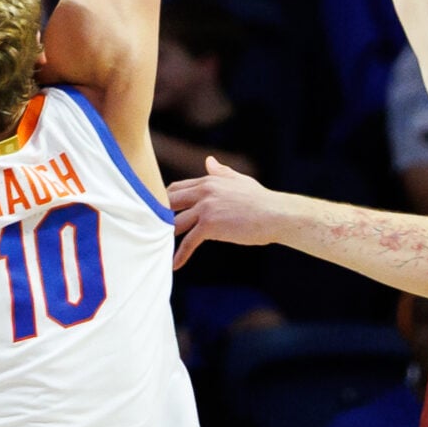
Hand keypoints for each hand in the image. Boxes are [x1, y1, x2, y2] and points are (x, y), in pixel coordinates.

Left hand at [168, 157, 291, 267]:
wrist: (276, 214)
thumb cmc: (260, 199)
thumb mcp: (239, 181)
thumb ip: (221, 172)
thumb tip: (208, 161)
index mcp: (208, 181)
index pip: (177, 188)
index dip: (166, 200)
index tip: (160, 212)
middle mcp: (203, 192)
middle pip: (170, 203)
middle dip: (159, 216)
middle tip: (152, 230)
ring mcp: (205, 208)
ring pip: (176, 223)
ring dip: (166, 236)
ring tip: (159, 248)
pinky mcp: (210, 226)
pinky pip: (188, 242)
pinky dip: (180, 255)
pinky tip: (174, 265)